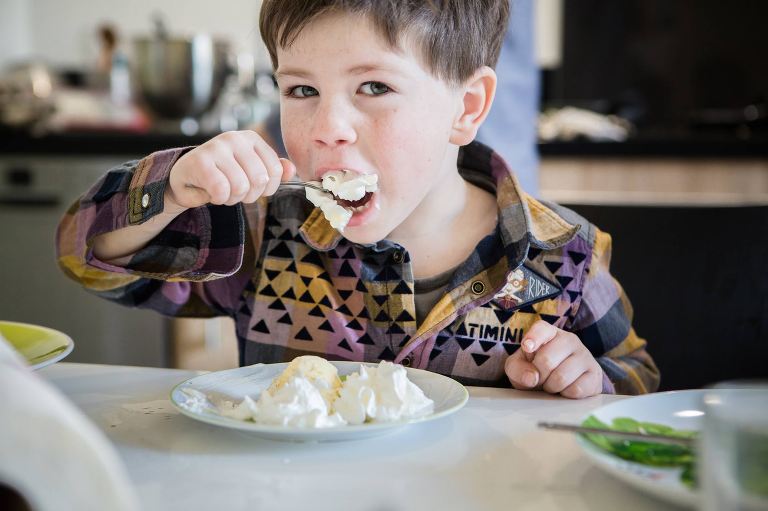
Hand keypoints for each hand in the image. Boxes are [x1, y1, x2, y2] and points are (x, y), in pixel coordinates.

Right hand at [166, 130, 295, 212]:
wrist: (185, 177)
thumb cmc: (221, 174)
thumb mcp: (250, 170)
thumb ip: (273, 170)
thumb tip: (291, 170)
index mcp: (251, 139)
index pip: (275, 170)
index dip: (267, 189)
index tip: (253, 188)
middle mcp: (235, 138)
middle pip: (259, 179)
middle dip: (249, 196)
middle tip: (235, 192)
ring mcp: (216, 147)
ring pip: (240, 186)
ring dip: (232, 199)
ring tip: (222, 192)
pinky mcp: (200, 161)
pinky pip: (221, 190)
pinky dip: (218, 199)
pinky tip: (211, 193)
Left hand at [504, 320, 602, 398]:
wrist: (560, 385)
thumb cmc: (537, 370)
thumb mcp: (519, 367)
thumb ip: (517, 369)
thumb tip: (531, 377)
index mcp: (549, 333)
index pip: (542, 329)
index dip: (533, 338)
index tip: (527, 347)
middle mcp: (569, 339)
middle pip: (546, 360)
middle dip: (538, 376)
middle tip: (540, 378)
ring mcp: (585, 356)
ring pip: (561, 377)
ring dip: (551, 387)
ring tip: (552, 383)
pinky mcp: (595, 374)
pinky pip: (576, 390)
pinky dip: (565, 395)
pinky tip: (566, 389)